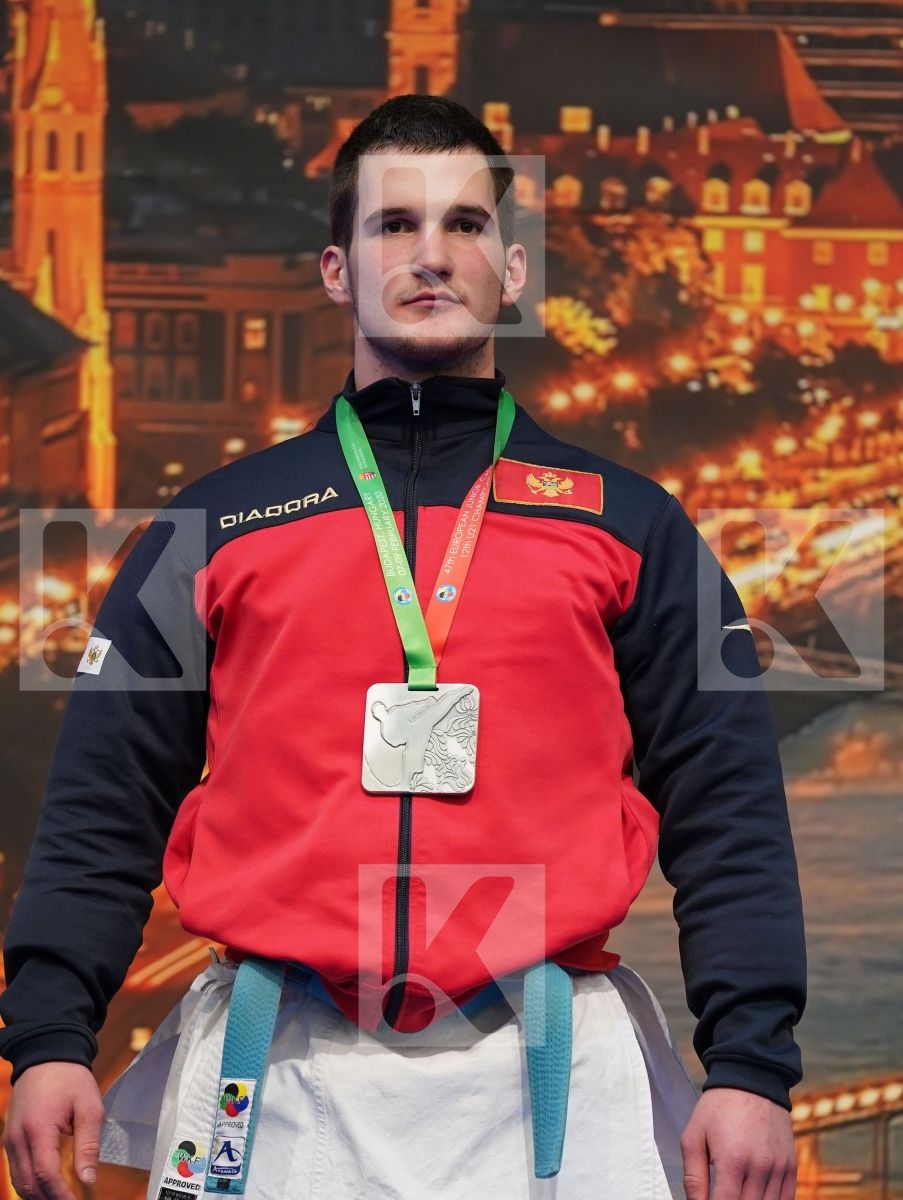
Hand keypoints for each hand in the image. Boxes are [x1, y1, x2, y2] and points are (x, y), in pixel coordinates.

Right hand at [4, 1062, 103, 1199]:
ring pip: (19, 1181)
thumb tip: (88, 1179)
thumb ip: (88, 1145)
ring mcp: (10, 1139)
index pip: (46, 1175)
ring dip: (37, 1195)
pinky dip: (29, 1184)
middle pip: (28, 1184)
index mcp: (38, 1129)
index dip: (60, 1195)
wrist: (46, 1055)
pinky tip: (45, 1189)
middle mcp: (18, 1138)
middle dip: (48, 1199)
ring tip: (58, 1199)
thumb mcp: (89, 1107)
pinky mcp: (10, 1139)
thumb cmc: (70, 1079)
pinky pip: (16, 1170)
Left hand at [680, 1087, 796, 1199]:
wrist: (752, 1080)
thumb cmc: (719, 1108)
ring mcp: (779, 1169)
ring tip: (736, 1190)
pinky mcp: (791, 1167)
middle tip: (722, 1192)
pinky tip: (755, 1194)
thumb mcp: (693, 1137)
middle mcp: (760, 1167)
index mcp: (732, 1160)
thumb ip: (693, 1177)